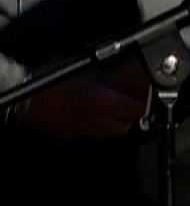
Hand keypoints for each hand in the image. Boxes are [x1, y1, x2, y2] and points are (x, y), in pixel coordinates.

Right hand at [19, 57, 149, 138]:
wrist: (27, 99)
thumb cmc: (52, 81)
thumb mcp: (84, 71)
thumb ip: (103, 76)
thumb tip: (112, 74)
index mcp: (106, 104)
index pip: (138, 109)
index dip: (146, 103)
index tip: (147, 96)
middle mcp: (98, 121)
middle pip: (125, 126)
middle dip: (130, 116)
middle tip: (129, 102)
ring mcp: (83, 131)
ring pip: (109, 133)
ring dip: (114, 122)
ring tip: (111, 108)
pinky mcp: (69, 134)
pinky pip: (90, 134)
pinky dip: (95, 125)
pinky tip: (89, 114)